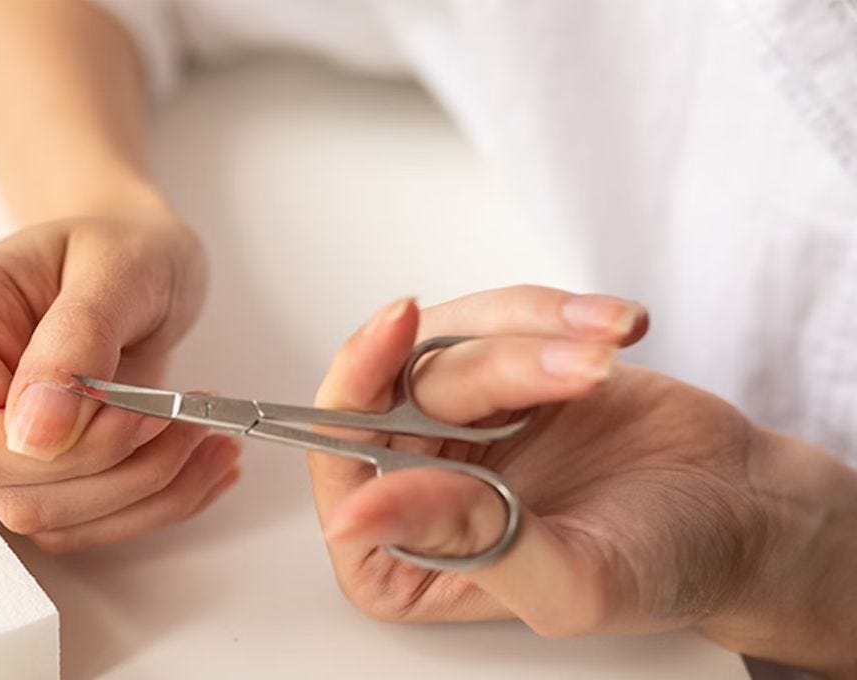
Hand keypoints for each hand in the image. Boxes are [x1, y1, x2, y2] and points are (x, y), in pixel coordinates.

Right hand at [0, 217, 240, 552]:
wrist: (133, 263)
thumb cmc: (124, 250)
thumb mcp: (120, 268)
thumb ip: (76, 341)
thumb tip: (33, 433)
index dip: (62, 451)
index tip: (142, 414)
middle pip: (9, 486)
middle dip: (118, 470)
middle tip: (192, 422)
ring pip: (44, 516)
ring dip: (142, 492)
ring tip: (205, 438)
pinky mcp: (17, 468)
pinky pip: (73, 521)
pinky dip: (145, 503)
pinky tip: (194, 466)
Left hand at [308, 286, 856, 674]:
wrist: (746, 508)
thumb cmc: (665, 564)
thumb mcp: (571, 580)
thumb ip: (469, 543)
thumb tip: (356, 517)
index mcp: (405, 560)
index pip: (339, 465)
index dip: (358, 390)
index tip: (397, 328)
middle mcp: (415, 486)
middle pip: (400, 385)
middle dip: (502, 365)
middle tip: (586, 373)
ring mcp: (456, 424)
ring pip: (453, 337)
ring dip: (543, 335)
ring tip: (614, 361)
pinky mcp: (503, 370)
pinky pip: (500, 313)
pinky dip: (562, 311)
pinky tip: (621, 330)